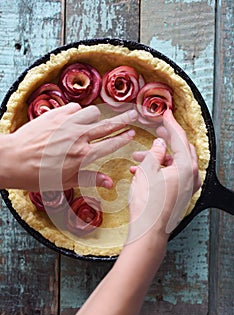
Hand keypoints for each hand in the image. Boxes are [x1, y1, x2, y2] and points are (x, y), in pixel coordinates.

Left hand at [1, 103, 137, 190]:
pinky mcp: (56, 114)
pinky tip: (73, 119)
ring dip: (96, 118)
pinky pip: (75, 107)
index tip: (132, 134)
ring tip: (92, 123)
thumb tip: (110, 183)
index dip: (123, 138)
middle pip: (108, 125)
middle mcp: (80, 137)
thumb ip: (91, 178)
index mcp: (84, 156)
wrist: (13, 159)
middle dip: (124, 120)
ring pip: (92, 113)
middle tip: (134, 114)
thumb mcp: (66, 182)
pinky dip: (77, 112)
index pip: (111, 144)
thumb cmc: (38, 175)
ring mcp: (68, 123)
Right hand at [127, 109, 200, 241]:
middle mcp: (191, 176)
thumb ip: (155, 153)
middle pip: (181, 150)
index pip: (180, 138)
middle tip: (156, 131)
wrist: (148, 230)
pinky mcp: (180, 194)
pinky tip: (141, 171)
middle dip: (166, 141)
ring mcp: (187, 187)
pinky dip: (158, 170)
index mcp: (186, 167)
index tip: (164, 114)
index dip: (170, 124)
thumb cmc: (147, 203)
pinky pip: (171, 175)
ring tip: (138, 157)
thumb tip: (159, 144)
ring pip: (173, 163)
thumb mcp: (147, 171)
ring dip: (157, 158)